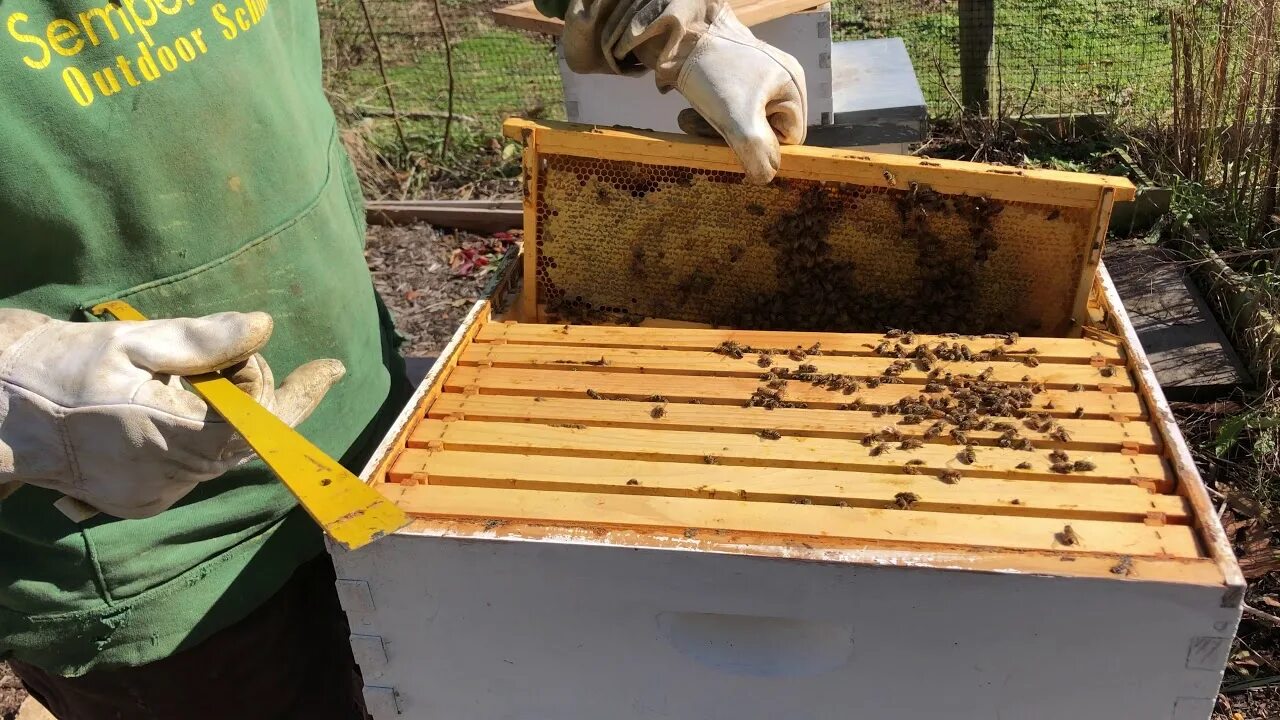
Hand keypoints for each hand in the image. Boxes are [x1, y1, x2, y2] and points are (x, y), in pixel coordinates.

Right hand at [0, 309, 343, 518]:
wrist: (3, 412)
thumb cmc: (64, 367)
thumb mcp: (132, 340)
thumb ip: (202, 339)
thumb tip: (263, 327)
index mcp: (165, 434)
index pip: (255, 426)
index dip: (297, 397)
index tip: (330, 369)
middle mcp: (166, 478)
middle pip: (242, 432)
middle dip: (240, 390)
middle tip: (198, 362)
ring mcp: (155, 497)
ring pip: (220, 449)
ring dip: (212, 414)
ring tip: (161, 389)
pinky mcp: (145, 505)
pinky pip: (194, 465)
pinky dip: (191, 435)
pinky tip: (153, 414)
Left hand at [559, 0, 806, 183]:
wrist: (677, 35)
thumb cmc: (714, 73)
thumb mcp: (739, 121)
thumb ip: (759, 154)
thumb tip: (766, 178)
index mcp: (792, 87)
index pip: (790, 137)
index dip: (765, 149)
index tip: (738, 149)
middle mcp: (778, 82)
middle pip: (763, 131)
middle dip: (733, 139)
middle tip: (707, 135)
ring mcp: (754, 80)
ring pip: (739, 123)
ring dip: (713, 130)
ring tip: (688, 122)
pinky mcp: (729, 80)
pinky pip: (724, 111)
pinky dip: (706, 118)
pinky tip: (687, 116)